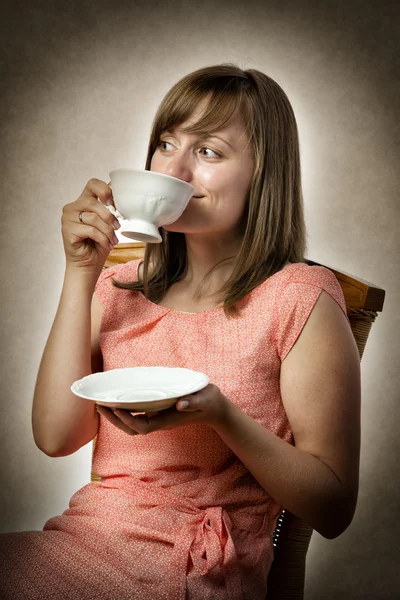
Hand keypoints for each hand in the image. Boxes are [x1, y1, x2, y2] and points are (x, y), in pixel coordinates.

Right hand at [61, 178, 119, 272]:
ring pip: (93, 217)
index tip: (113, 204)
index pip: (93, 184)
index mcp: (84, 201)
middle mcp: (73, 207)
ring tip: (113, 240)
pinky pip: (90, 230)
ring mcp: (68, 218)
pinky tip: (106, 244)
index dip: (105, 190)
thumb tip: (123, 196)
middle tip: (117, 227)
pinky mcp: (67, 230)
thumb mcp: (108, 224)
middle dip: (109, 216)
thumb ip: (111, 209)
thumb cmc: (98, 244)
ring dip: (107, 231)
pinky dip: (102, 238)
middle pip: (93, 202)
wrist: (88, 264)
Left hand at [95, 384, 231, 435]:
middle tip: (99, 405)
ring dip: (116, 417)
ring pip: (132, 424)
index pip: (143, 426)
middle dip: (114, 420)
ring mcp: (158, 418)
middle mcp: (160, 421)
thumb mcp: (205, 399)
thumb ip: (194, 402)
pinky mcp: (158, 412)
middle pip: (132, 428)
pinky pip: (137, 415)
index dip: (128, 420)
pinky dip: (124, 410)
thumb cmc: (209, 402)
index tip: (117, 409)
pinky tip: (117, 400)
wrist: (214, 408)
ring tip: (102, 404)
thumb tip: (180, 404)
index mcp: (168, 420)